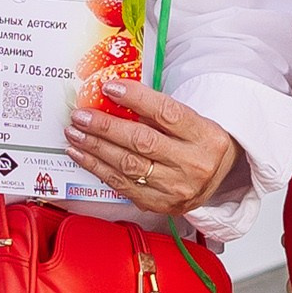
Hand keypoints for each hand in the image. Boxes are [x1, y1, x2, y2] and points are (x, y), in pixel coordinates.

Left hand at [62, 77, 237, 216]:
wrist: (216, 179)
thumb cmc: (198, 143)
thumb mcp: (191, 121)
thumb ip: (157, 111)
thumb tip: (113, 95)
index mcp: (205, 136)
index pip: (166, 113)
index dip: (135, 99)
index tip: (108, 88)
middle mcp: (193, 164)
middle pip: (142, 142)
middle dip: (105, 127)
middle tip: (81, 115)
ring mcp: (177, 189)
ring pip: (128, 166)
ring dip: (95, 148)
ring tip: (75, 133)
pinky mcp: (160, 205)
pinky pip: (122, 186)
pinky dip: (98, 168)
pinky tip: (82, 155)